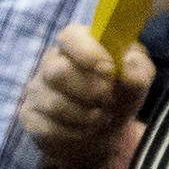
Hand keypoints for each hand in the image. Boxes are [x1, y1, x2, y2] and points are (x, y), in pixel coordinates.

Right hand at [20, 25, 149, 168]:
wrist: (100, 132)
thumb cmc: (119, 94)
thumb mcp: (137, 81)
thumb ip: (139, 70)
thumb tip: (129, 63)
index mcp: (79, 43)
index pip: (70, 36)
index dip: (88, 53)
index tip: (109, 70)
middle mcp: (52, 62)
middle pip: (57, 71)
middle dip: (88, 90)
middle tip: (108, 100)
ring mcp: (37, 89)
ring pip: (53, 103)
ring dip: (84, 115)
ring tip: (102, 118)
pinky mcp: (30, 115)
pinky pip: (45, 126)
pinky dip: (72, 132)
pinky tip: (85, 130)